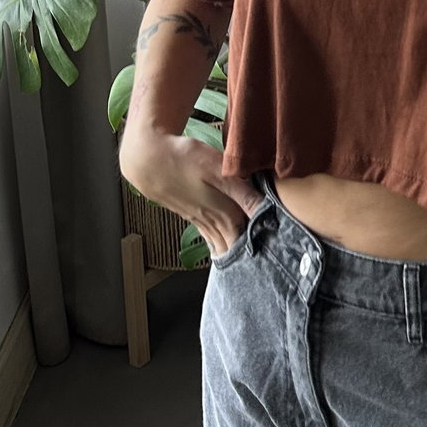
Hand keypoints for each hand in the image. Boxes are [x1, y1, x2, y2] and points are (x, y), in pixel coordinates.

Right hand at [119, 129, 260, 257]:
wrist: (148, 159)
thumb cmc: (184, 159)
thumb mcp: (217, 170)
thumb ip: (242, 192)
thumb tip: (266, 212)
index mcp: (224, 214)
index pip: (249, 240)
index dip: (264, 247)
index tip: (279, 255)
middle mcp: (213, 222)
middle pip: (234, 247)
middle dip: (249, 256)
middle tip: (267, 266)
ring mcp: (200, 220)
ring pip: (220, 244)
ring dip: (233, 253)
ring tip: (248, 264)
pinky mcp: (190, 214)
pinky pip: (209, 236)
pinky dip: (217, 245)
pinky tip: (220, 250)